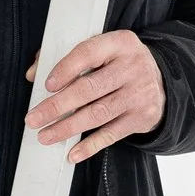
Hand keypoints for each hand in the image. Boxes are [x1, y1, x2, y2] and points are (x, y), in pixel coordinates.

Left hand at [23, 29, 164, 163]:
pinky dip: (90, 145)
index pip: (88, 52)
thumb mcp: (103, 51)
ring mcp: (139, 94)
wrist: (161, 82)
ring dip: (67, 127)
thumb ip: (67, 57)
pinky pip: (112, 134)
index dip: (65, 69)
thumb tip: (34, 74)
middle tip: (34, 118)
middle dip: (57, 106)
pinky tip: (73, 152)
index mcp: (120, 43)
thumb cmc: (119, 64)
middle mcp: (132, 67)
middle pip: (90, 88)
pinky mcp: (142, 117)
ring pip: (98, 113)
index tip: (46, 85)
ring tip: (45, 136)